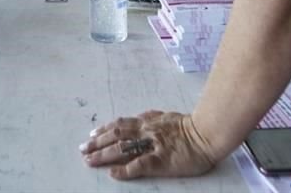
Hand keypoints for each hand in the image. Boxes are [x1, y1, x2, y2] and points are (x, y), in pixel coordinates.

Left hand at [79, 111, 217, 179]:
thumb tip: (142, 116)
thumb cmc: (192, 126)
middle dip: (97, 142)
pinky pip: (139, 165)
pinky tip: (113, 174)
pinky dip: (124, 170)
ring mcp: (152, 146)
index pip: (121, 124)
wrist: (208, 133)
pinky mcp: (160, 161)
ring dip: (103, 155)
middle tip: (82, 149)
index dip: (105, 129)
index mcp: (148, 122)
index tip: (92, 134)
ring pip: (122, 148)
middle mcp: (146, 131)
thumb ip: (154, 117)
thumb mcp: (169, 116)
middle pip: (116, 135)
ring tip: (89, 160)